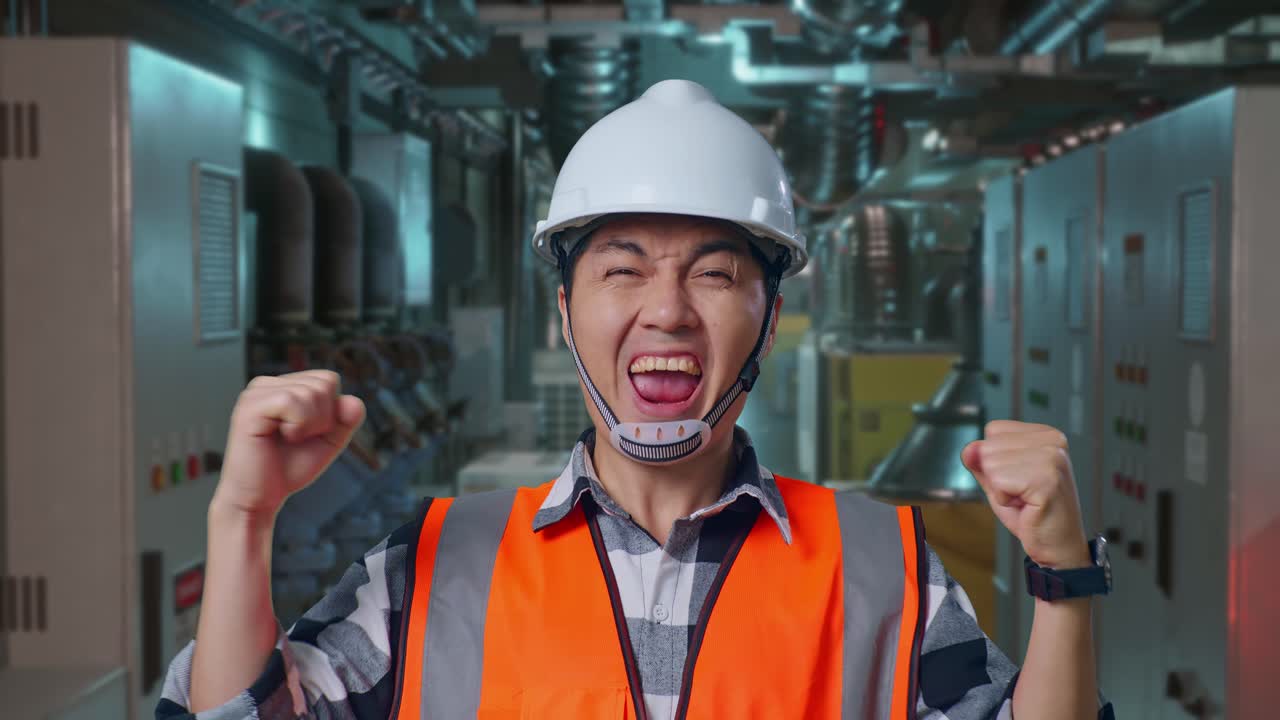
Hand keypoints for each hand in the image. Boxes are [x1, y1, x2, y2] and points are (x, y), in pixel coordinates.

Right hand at [213, 370, 365, 517]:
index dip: (331, 412)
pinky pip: (291, 402)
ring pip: (311, 392)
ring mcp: (256, 393)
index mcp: (284, 386)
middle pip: (324, 382)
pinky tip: (282, 437)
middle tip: (297, 438)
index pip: (329, 379)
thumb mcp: (328, 442)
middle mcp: (268, 384)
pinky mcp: (250, 408)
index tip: (308, 433)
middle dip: (323, 418)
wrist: (260, 497)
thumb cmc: (287, 468)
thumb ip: (345, 421)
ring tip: (288, 439)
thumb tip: (354, 401)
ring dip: (310, 425)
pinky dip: (297, 426)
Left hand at [962, 420, 1090, 568]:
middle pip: (989, 446)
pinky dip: (1004, 500)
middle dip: (996, 477)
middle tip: (1023, 494)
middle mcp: (1052, 441)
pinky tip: (1027, 506)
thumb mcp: (999, 481)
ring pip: (991, 463)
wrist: (1058, 548)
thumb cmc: (1032, 514)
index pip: (994, 430)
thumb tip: (969, 449)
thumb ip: (981, 461)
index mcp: (1045, 434)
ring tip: (1026, 500)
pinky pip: (998, 482)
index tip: (1020, 479)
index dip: (996, 460)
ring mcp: (1052, 458)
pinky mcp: (1047, 479)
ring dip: (1001, 490)